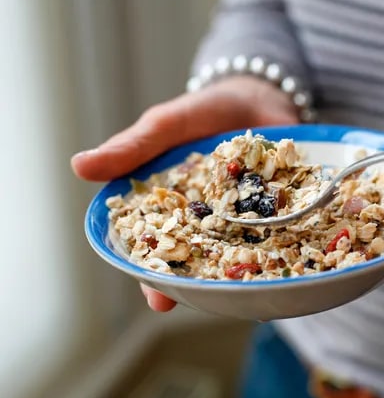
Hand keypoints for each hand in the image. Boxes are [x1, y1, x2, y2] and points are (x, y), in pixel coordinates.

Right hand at [72, 76, 297, 310]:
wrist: (258, 94)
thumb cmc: (203, 112)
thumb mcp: (166, 126)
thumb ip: (133, 148)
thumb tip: (79, 165)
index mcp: (176, 208)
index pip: (160, 248)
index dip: (156, 275)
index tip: (158, 299)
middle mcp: (211, 219)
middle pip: (203, 260)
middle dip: (202, 283)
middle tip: (206, 303)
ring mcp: (249, 215)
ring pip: (244, 252)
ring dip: (245, 271)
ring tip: (248, 292)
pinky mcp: (282, 206)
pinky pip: (285, 230)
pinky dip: (288, 244)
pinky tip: (291, 261)